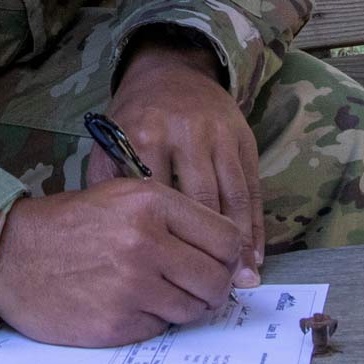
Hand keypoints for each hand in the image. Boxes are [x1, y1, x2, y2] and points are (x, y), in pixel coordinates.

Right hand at [0, 183, 245, 345]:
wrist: (8, 255)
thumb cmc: (69, 225)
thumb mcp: (121, 196)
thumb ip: (176, 218)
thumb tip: (235, 257)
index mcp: (151, 202)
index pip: (227, 237)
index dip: (228, 255)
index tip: (219, 263)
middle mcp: (146, 241)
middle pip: (218, 278)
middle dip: (212, 286)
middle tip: (193, 285)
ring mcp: (132, 285)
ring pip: (195, 308)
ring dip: (184, 306)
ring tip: (155, 293)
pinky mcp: (118, 322)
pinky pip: (162, 328)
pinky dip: (152, 320)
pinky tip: (126, 304)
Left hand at [93, 38, 264, 278]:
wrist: (171, 71)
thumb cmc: (135, 119)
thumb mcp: (110, 143)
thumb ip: (108, 186)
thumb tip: (111, 241)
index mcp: (145, 136)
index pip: (156, 200)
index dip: (163, 243)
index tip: (167, 279)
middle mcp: (185, 134)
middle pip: (200, 203)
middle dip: (207, 250)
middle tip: (213, 292)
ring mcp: (219, 135)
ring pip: (232, 197)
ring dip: (239, 244)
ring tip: (242, 281)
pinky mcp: (244, 138)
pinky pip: (252, 188)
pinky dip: (256, 224)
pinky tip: (255, 254)